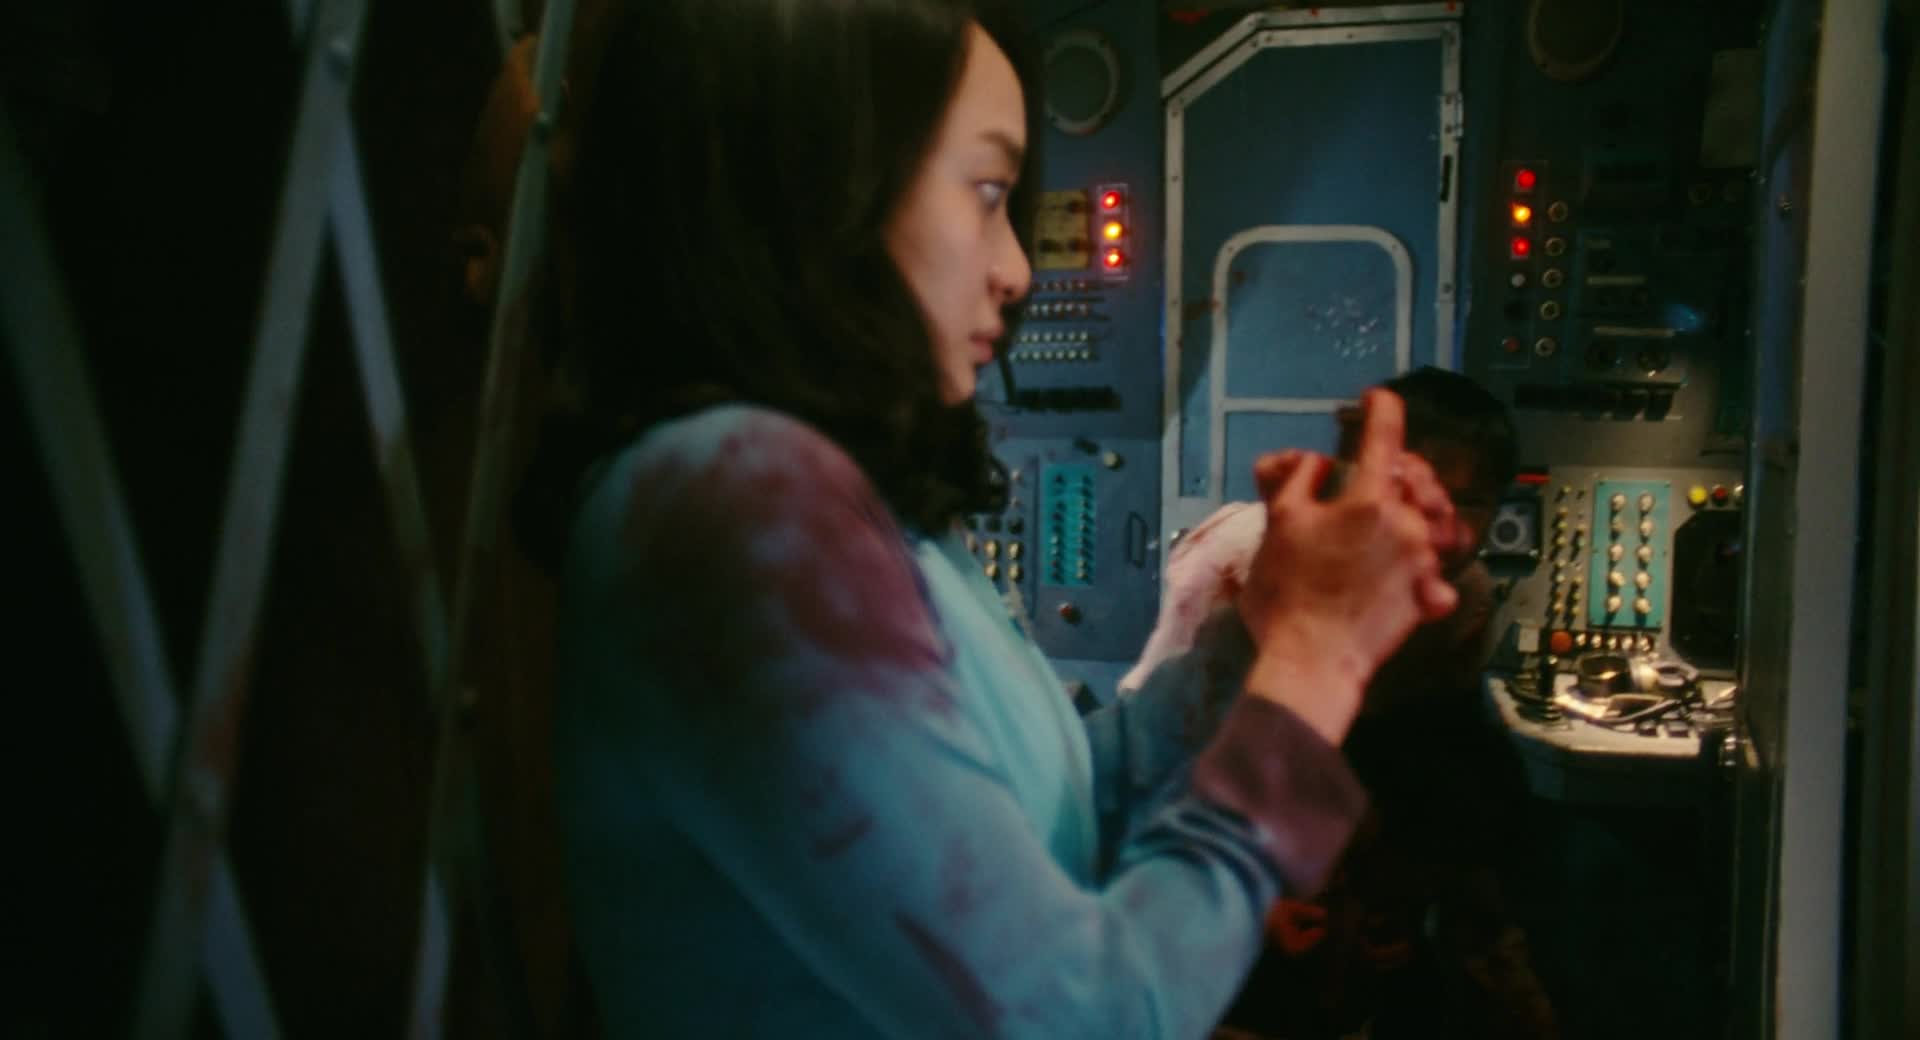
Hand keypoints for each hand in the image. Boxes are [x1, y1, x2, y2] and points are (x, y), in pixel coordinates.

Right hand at [1236, 390, 1464, 742]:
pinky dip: (1434, 567)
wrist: (1311, 660)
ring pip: (1437, 520)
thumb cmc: (1287, 592)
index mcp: (1370, 500)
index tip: (1377, 397)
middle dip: (1401, 463)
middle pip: (1417, 478)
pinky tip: (1421, 570)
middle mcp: (1407, 525)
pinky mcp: (1428, 599)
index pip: (1383, 438)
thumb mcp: (1279, 524)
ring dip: (1422, 508)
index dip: (1381, 410)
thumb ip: (1299, 481)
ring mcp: (1423, 563)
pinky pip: (1442, 573)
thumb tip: (1320, 462)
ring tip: (1405, 509)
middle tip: (1380, 465)